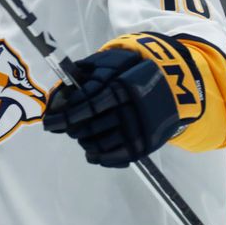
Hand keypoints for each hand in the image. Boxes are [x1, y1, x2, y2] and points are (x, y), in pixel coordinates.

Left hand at [42, 33, 203, 167]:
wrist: (176, 86)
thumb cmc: (135, 73)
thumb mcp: (113, 66)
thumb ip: (85, 76)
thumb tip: (58, 93)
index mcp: (119, 88)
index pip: (84, 107)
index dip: (63, 118)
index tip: (49, 123)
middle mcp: (129, 110)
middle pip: (90, 127)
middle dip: (72, 129)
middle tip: (65, 128)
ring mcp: (138, 129)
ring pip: (100, 143)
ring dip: (84, 142)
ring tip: (79, 137)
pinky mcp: (145, 144)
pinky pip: (116, 156)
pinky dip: (99, 157)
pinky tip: (91, 154)